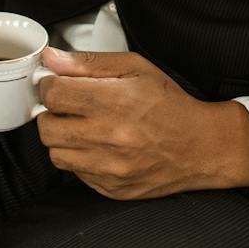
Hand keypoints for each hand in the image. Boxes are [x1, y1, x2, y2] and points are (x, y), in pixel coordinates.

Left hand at [34, 48, 248, 198]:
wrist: (201, 147)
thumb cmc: (170, 104)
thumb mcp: (135, 68)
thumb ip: (89, 62)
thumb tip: (52, 58)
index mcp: (114, 102)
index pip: (53, 94)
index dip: (49, 85)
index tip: (56, 83)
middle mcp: (109, 137)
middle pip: (47, 127)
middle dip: (51, 112)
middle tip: (67, 105)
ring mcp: (109, 168)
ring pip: (56, 153)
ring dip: (62, 137)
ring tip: (83, 126)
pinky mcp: (110, 189)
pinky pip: (75, 174)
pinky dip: (79, 158)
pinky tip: (98, 146)